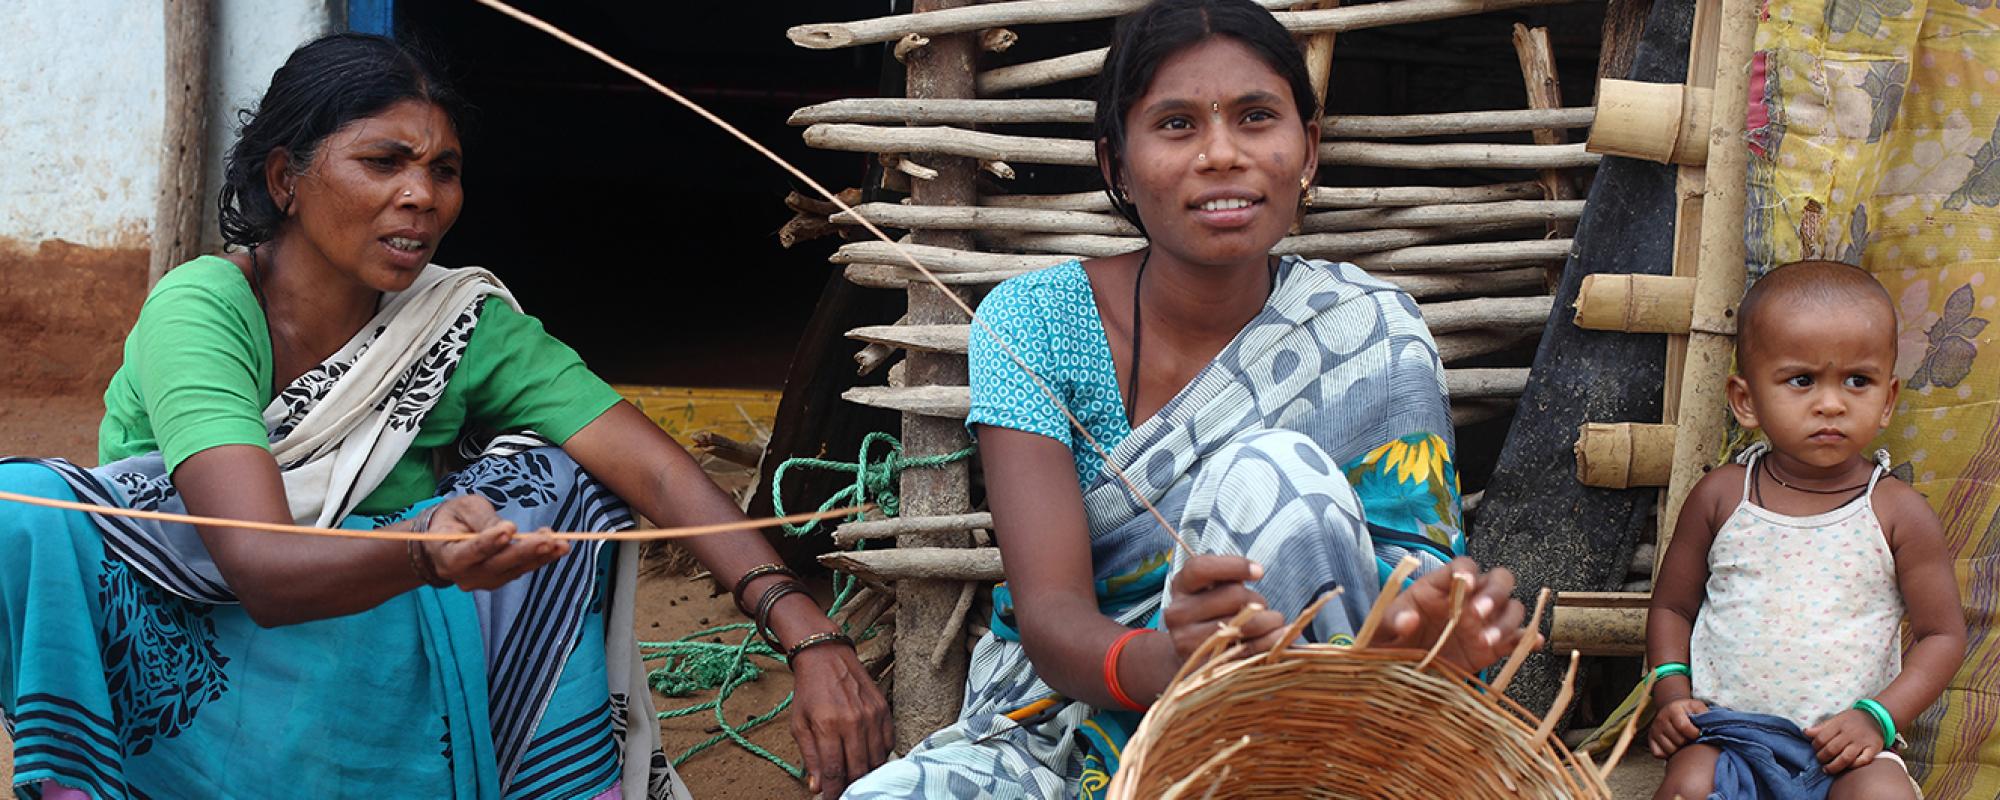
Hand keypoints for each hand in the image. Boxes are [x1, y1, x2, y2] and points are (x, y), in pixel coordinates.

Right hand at [419, 495, 570, 590]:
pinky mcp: (500, 579)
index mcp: (448, 556)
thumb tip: (508, 529)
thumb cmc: (455, 518)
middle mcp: (465, 575)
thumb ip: (483, 519)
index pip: (470, 552)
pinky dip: (541, 558)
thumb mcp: (464, 509)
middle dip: (524, 551)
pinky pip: (522, 569)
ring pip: (514, 569)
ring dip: (540, 556)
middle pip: (497, 565)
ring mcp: (484, 581)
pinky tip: (558, 547)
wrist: (447, 539)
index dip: (490, 541)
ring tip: (561, 544)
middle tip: (547, 540)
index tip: (510, 529)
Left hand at [789, 641, 891, 798]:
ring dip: (866, 773)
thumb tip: (817, 786)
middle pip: (858, 769)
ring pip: (876, 759)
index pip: (835, 771)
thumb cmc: (810, 691)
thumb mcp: (799, 724)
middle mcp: (853, 721)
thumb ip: (809, 756)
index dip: (833, 791)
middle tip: (844, 789)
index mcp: (827, 725)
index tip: (831, 798)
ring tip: (856, 775)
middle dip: (850, 785)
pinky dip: (880, 755)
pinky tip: (868, 756)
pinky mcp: (884, 709)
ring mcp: (872, 715)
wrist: (827, 657)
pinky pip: (888, 743)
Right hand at [1162, 555, 1288, 660]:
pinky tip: (1276, 637)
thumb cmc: (1210, 614)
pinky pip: (1249, 650)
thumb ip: (1228, 578)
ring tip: (1273, 622)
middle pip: (1233, 595)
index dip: (1234, 566)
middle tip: (1262, 607)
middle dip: (1258, 600)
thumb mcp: (1212, 590)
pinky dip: (1270, 642)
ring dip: (1270, 621)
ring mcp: (1187, 641)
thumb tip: (1256, 571)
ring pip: (1245, 624)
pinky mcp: (1205, 665)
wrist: (1190, 655)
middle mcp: (1178, 613)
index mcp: (1181, 586)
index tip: (1260, 572)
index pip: (1201, 568)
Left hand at [1375, 557, 1530, 672]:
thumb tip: (1407, 620)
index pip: (1463, 566)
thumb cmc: (1389, 642)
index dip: (1467, 570)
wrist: (1397, 673)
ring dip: (1506, 622)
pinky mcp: (1492, 648)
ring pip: (1513, 609)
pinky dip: (1527, 640)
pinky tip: (1531, 643)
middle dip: (1495, 593)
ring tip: (1487, 641)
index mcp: (1440, 587)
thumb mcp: (1381, 630)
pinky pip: (1518, 640)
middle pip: (1498, 580)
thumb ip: (1391, 621)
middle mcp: (1468, 599)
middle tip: (1479, 613)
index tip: (1465, 581)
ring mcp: (1484, 623)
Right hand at [1647, 696, 1709, 757]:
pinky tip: (1674, 746)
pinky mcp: (1650, 739)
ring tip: (1683, 742)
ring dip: (1679, 749)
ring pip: (1670, 749)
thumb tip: (1711, 726)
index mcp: (1673, 710)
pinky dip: (1668, 754)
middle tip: (1691, 738)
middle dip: (1688, 741)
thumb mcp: (1697, 706)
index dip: (1695, 733)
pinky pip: (1659, 754)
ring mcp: (1654, 730)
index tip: (1699, 733)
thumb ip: (1705, 714)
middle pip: (1678, 740)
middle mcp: (1660, 719)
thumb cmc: (1688, 710)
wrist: (1671, 708)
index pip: (1684, 727)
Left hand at [1805, 709, 1885, 773]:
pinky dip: (1854, 765)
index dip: (1815, 747)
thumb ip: (1821, 727)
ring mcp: (1862, 742)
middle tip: (1820, 761)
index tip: (1815, 750)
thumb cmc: (1852, 720)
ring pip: (1845, 758)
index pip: (1821, 738)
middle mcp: (1850, 733)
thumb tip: (1805, 732)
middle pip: (1832, 749)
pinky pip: (1863, 761)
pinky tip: (1847, 767)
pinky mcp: (1874, 748)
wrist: (1876, 717)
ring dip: (1834, 766)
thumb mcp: (1836, 719)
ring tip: (1827, 769)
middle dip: (1822, 758)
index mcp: (1839, 724)